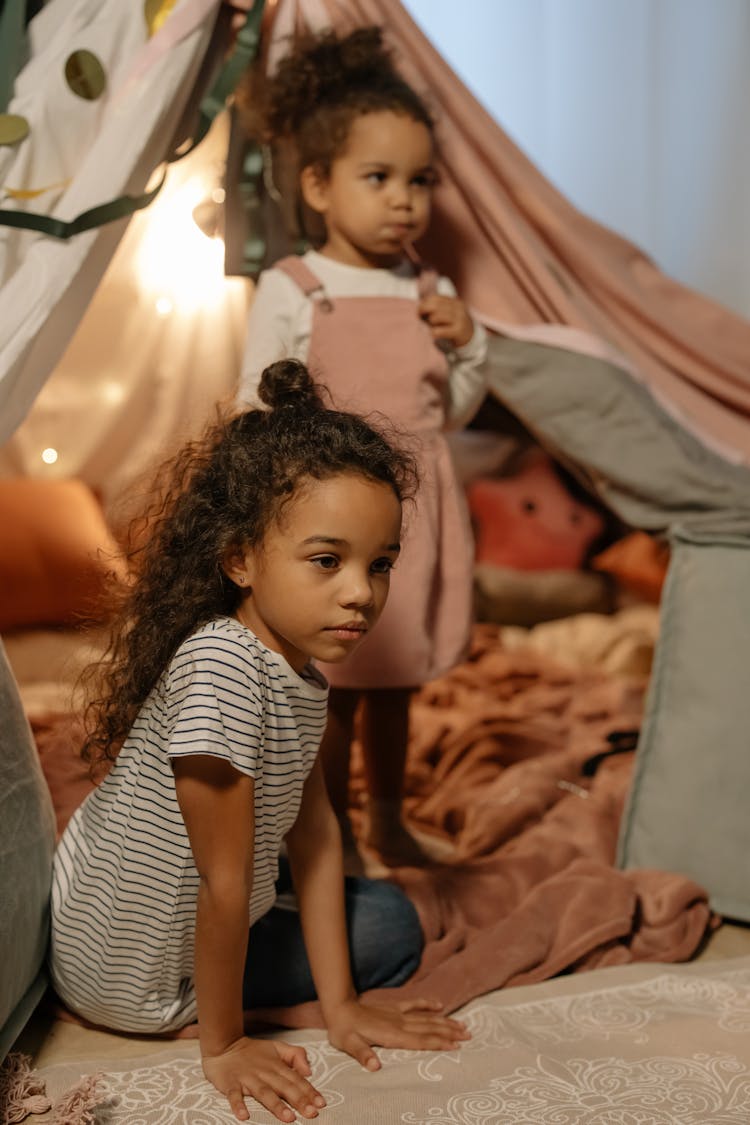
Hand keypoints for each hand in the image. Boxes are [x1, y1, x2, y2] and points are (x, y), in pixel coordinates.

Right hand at [202, 1036, 326, 1122]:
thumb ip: (295, 1055)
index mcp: (276, 1065)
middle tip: (312, 1113)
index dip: (309, 1091)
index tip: (321, 1104)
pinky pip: (234, 1095)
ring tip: (288, 1117)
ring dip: (276, 1105)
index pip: (296, 1079)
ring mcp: (247, 1078)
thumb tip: (308, 1071)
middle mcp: (264, 1072)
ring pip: (264, 1093)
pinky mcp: (230, 1083)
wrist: (224, 1044)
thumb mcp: (277, 1047)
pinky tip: (243, 1116)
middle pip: (284, 1087)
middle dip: (299, 1100)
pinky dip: (238, 1105)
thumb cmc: (253, 1051)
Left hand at [326, 996, 470, 1070]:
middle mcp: (399, 1023)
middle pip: (429, 1028)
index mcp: (392, 1034)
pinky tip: (439, 1005)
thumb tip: (375, 1066)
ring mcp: (398, 1013)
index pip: (420, 1040)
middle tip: (468, 1035)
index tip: (456, 1046)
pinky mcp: (393, 1007)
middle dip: (450, 1032)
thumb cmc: (343, 1029)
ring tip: (462, 1025)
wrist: (339, 1005)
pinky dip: (428, 1005)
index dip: (439, 1043)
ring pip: (426, 1018)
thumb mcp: (349, 1045)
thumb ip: (363, 1054)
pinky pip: (415, 1005)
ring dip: (445, 1021)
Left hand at [418, 294, 474, 348]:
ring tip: (431, 326)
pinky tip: (433, 334)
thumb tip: (419, 306)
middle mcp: (458, 308)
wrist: (470, 336)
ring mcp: (459, 319)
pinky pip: (439, 331)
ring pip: (436, 317)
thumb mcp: (449, 312)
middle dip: (424, 310)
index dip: (424, 303)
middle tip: (419, 316)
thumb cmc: (454, 324)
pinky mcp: (458, 331)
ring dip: (430, 322)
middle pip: (435, 306)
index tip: (419, 309)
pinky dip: (433, 332)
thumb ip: (437, 307)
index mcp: (454, 301)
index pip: (435, 298)